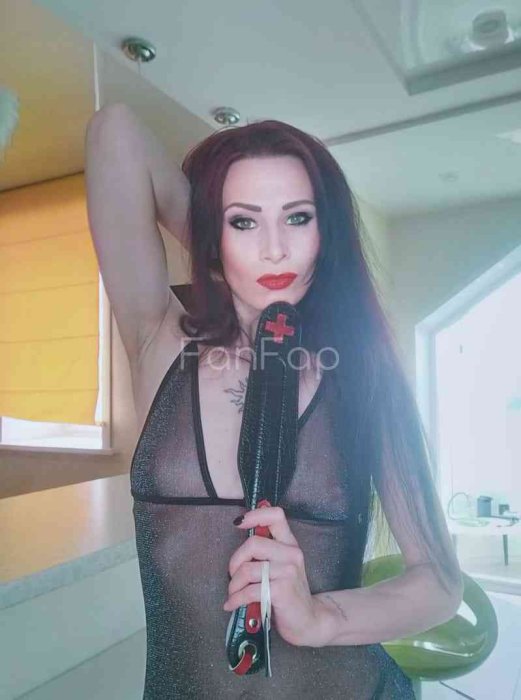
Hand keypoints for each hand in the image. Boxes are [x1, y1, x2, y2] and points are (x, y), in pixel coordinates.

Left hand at [223, 505, 327, 646]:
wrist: (309, 621)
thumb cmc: (289, 592)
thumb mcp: (282, 566)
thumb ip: (267, 551)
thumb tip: (241, 536)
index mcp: (290, 544)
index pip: (276, 516)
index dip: (255, 515)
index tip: (238, 523)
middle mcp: (291, 554)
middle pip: (253, 543)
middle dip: (235, 561)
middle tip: (233, 576)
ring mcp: (288, 572)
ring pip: (247, 569)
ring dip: (234, 585)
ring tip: (233, 594)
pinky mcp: (281, 591)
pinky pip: (249, 591)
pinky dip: (235, 599)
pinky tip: (231, 604)